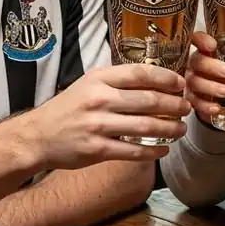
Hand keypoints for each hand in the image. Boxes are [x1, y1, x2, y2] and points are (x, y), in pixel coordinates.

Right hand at [29, 64, 190, 169]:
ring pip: (146, 127)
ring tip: (180, 129)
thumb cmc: (68, 108)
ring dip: (170, 129)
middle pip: (149, 100)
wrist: (38, 136)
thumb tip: (155, 80)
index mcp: (99, 79)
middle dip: (174, 105)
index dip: (166, 78)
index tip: (181, 84)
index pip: (140, 73)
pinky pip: (134, 151)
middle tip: (186, 108)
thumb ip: (117, 81)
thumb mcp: (89, 84)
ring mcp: (98, 125)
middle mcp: (99, 99)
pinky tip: (164, 150)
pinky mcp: (97, 149)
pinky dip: (153, 152)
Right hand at [185, 30, 224, 123]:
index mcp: (209, 50)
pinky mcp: (196, 100)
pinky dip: (206, 106)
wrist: (224, 98)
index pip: (197, 38)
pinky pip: (196, 103)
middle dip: (211, 66)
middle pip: (197, 61)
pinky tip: (217, 108)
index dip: (202, 39)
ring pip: (194, 82)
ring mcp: (194, 82)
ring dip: (210, 87)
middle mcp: (198, 64)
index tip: (213, 44)